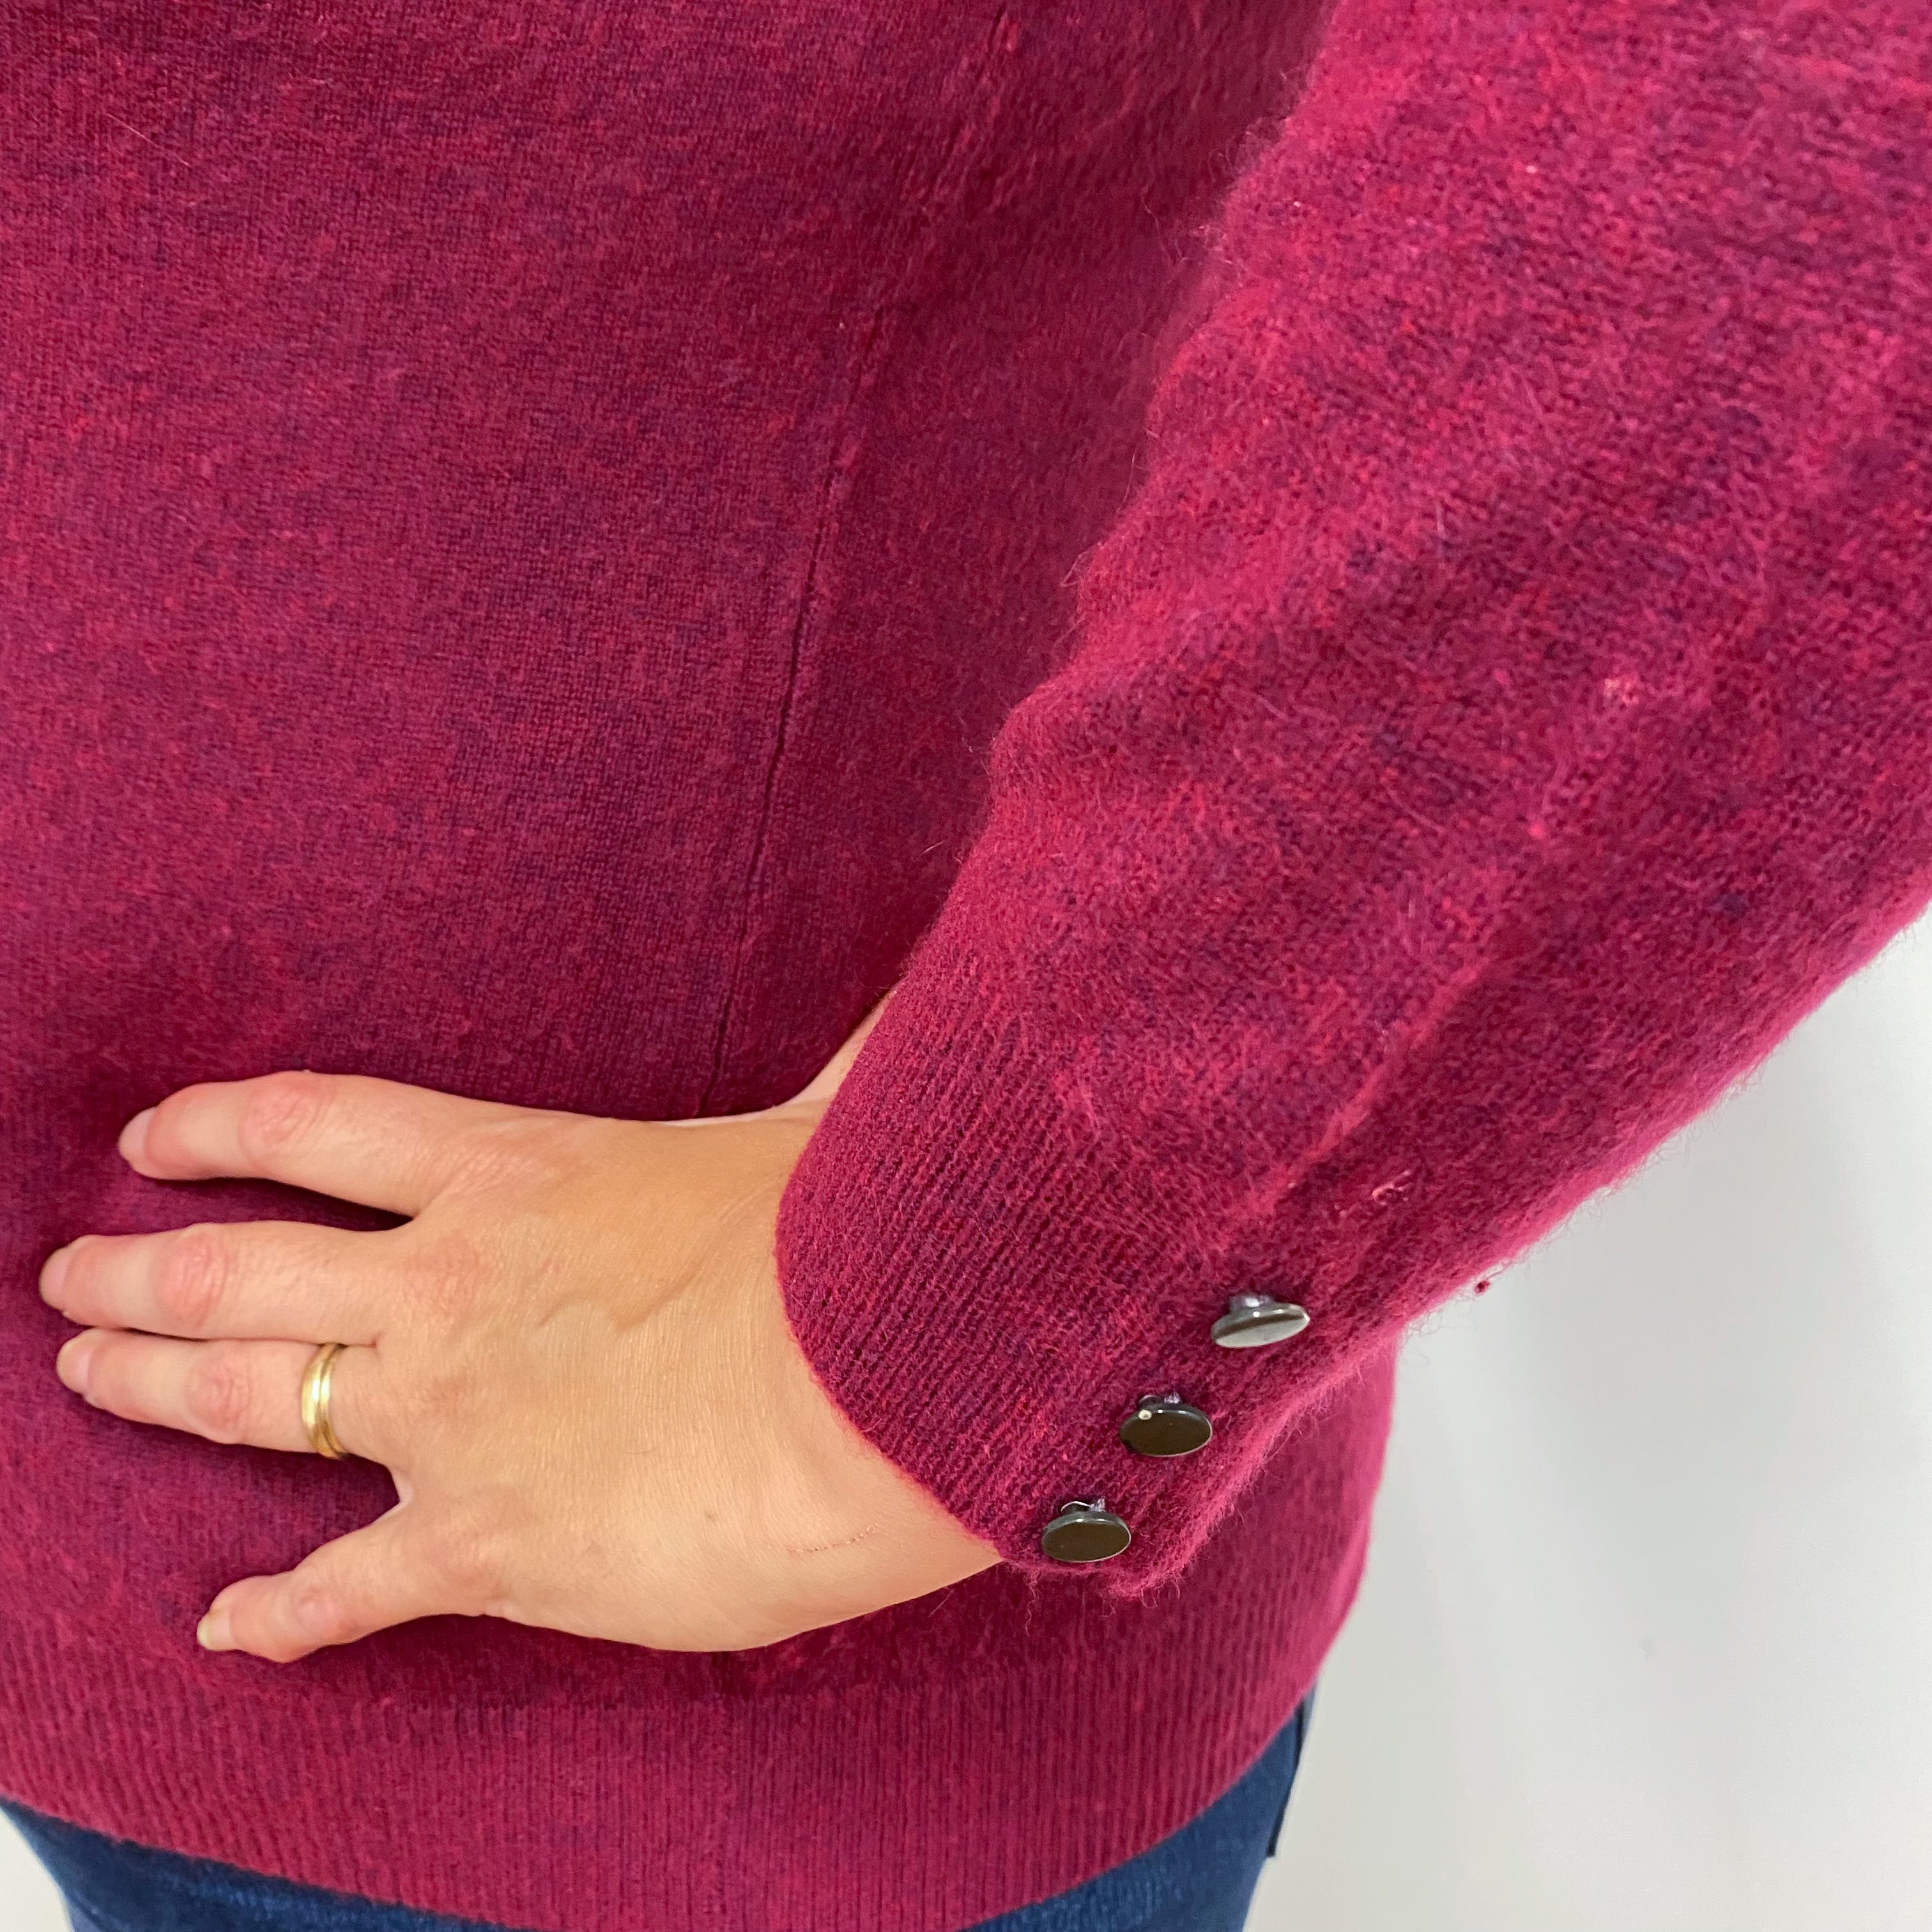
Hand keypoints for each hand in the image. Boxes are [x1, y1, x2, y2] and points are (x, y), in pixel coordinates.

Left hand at [38, 1007, 999, 1662]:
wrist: (870, 1394)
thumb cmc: (855, 1244)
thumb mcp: (830, 1120)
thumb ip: (839, 1054)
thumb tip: (917, 989)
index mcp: (515, 1177)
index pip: (319, 1128)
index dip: (219, 1125)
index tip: (152, 1134)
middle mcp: (444, 1290)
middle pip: (238, 1266)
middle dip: (137, 1268)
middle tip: (75, 1274)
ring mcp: (444, 1419)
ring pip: (243, 1398)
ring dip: (148, 1385)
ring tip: (89, 1373)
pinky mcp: (476, 1543)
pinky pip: (338, 1589)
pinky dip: (277, 1613)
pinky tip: (229, 1625)